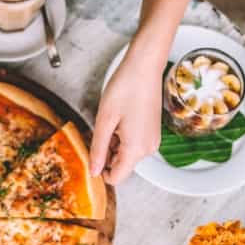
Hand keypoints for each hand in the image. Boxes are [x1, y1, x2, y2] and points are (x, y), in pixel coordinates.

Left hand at [90, 50, 163, 184]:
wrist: (145, 66)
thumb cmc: (126, 87)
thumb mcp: (104, 120)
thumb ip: (98, 149)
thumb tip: (93, 171)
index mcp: (136, 149)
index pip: (116, 177)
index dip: (100, 170)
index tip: (92, 154)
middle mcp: (148, 149)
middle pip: (121, 166)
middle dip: (107, 154)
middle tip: (102, 129)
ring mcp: (152, 141)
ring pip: (126, 155)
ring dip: (114, 144)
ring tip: (112, 120)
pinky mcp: (153, 133)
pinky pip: (134, 144)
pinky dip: (123, 137)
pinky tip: (120, 118)